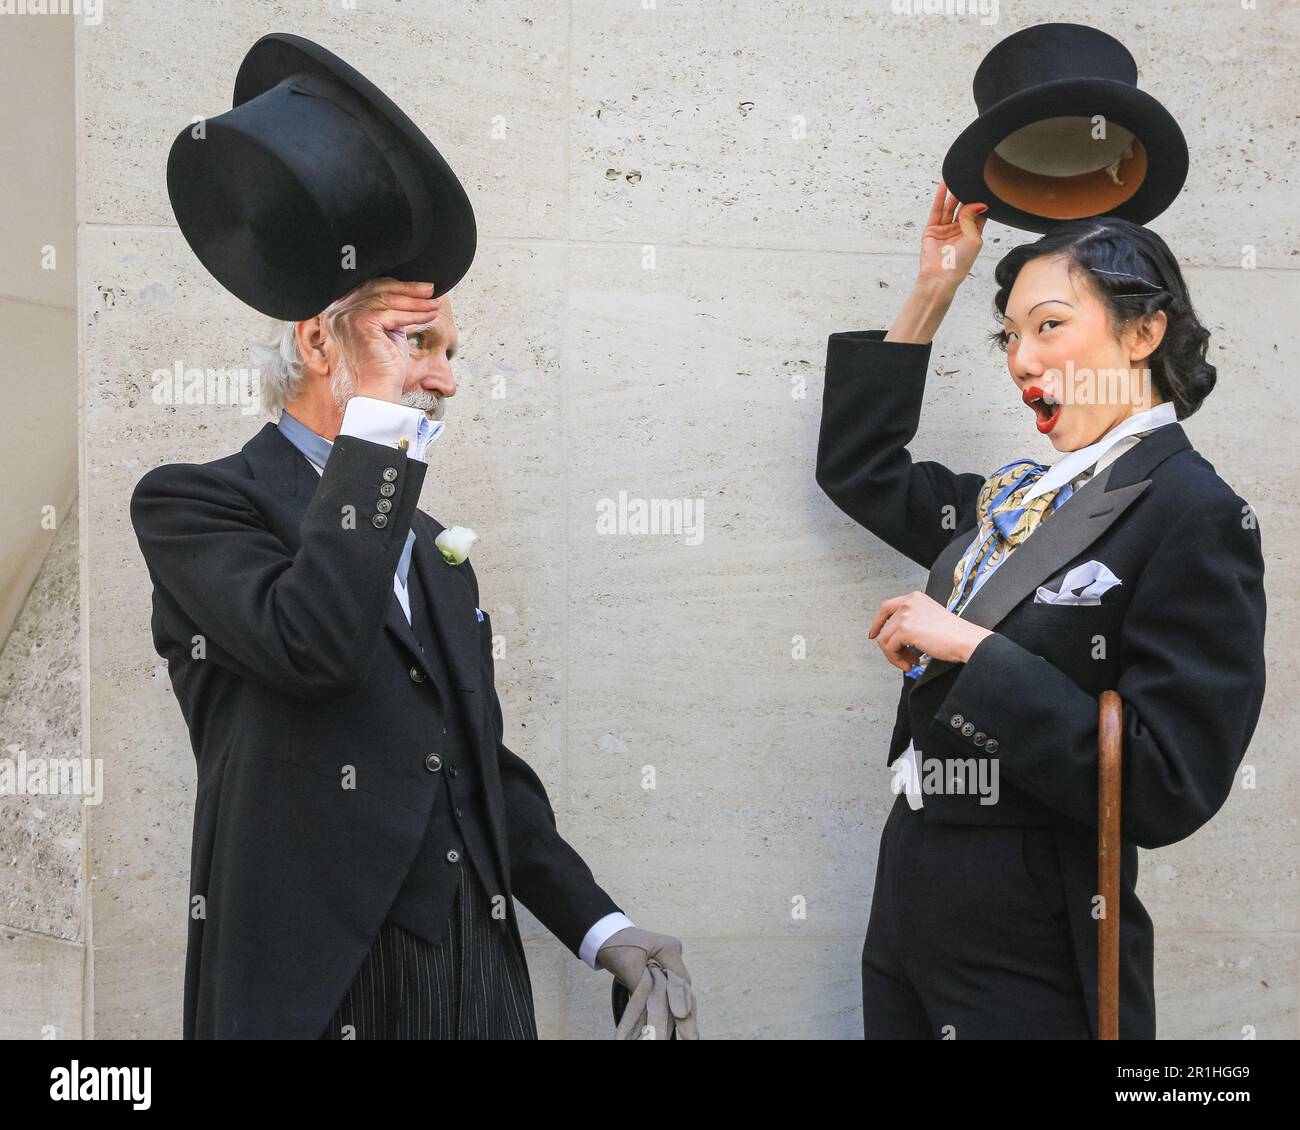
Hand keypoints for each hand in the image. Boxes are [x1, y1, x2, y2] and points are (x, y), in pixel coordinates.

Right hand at [319, 277, 440, 402]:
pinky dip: (415, 313)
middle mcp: (337, 312)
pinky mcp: (360, 324)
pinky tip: (429, 315)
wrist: (379, 391)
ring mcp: (346, 317)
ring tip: (434, 304)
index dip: (396, 285)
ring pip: (387, 299)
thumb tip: (411, 290)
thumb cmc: (384, 365)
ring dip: (416, 301)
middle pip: (376, 288)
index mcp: (339, 312)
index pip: (369, 288)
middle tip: (431, 289)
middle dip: (408, 288)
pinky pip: (392, 313)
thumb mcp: (386, 330)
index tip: (420, 287)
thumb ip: (389, 310)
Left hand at [597, 927, 698, 1039]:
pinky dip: (666, 1002)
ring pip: (675, 989)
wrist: (606, 937)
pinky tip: (666, 1019)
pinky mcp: (662, 968)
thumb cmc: (617, 947)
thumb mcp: (627, 966)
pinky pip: (667, 988)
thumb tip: (653, 1009)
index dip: (681, 1000)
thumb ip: (642, 986)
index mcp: (669, 949)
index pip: (681, 980)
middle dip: (681, 1008)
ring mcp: (669, 961)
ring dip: (673, 1007)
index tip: (680, 1017)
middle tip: (686, 1032)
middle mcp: (673, 954)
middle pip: (681, 986)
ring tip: (676, 1029)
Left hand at [868, 590, 992, 670]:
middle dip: (891, 646)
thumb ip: (912, 620)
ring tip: (909, 662)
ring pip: (884, 639)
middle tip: (903, 657)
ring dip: (895, 655)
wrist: (965, 639)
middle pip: (884, 627)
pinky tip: (910, 663)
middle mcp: (908, 603)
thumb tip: (894, 635)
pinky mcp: (905, 629)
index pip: (886, 607)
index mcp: (914, 598)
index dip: (877, 623)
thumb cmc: (954, 633)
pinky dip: (897, 660)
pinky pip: (889, 648)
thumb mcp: (929, 617)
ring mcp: (905, 615)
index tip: (874, 634)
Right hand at [916, 179, 987, 289]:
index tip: (984, 189)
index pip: (978, 213)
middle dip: (966, 195)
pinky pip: (936, 210)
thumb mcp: (974, 239)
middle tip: (970, 182)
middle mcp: (958, 230)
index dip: (980, 202)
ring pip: (950, 207)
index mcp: (972, 234)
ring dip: (954, 193)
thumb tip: (975, 203)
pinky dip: (940, 197)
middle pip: (963, 207)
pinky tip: (944, 186)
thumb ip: (973, 219)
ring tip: (957, 179)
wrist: (941, 276)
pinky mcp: (932, 229)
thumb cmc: (959, 263)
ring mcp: (945, 229)